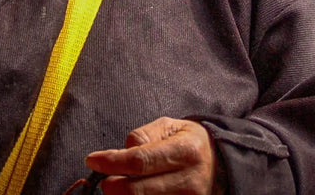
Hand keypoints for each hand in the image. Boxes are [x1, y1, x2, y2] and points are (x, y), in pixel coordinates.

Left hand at [84, 117, 216, 193]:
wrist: (221, 164)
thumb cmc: (190, 142)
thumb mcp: (171, 126)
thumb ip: (144, 135)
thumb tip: (121, 152)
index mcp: (185, 152)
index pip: (140, 161)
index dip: (112, 162)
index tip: (93, 160)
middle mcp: (188, 180)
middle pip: (137, 190)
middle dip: (112, 185)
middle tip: (104, 178)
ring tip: (121, 183)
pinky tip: (133, 192)